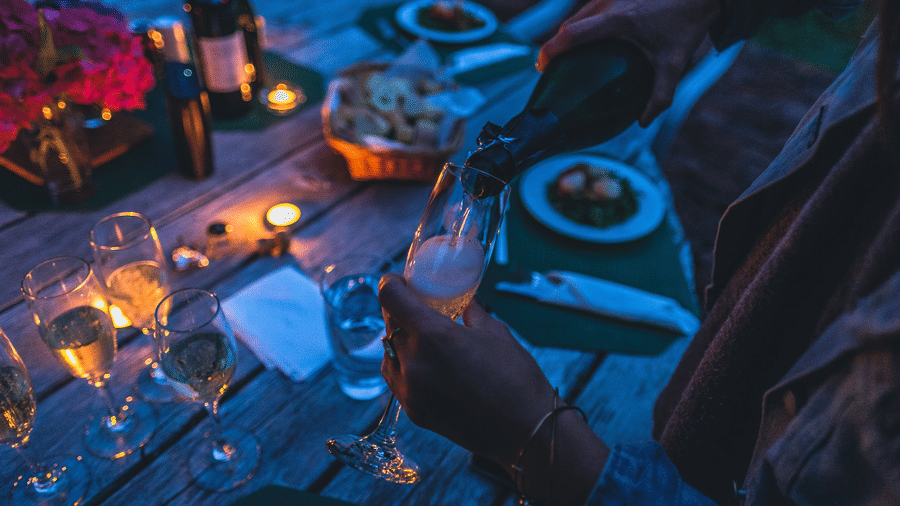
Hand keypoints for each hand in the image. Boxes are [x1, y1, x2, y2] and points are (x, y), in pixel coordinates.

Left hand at [378, 273, 556, 466]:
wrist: (525, 430)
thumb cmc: (516, 378)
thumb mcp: (495, 332)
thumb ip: (470, 312)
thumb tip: (462, 301)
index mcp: (433, 336)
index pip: (390, 298)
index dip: (390, 283)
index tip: (397, 281)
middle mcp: (414, 362)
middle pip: (389, 324)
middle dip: (399, 312)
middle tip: (416, 307)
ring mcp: (410, 390)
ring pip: (388, 353)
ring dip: (400, 340)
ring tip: (423, 339)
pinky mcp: (413, 411)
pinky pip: (396, 379)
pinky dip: (404, 366)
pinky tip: (426, 364)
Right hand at [537, 0, 720, 125]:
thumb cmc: (687, 25)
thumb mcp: (675, 64)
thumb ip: (660, 96)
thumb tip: (643, 122)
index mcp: (617, 21)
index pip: (572, 35)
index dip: (550, 50)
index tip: (540, 66)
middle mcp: (609, 3)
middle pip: (570, 24)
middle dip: (555, 45)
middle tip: (549, 66)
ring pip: (579, 14)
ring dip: (569, 33)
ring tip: (565, 54)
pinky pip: (591, 8)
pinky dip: (583, 23)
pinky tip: (588, 38)